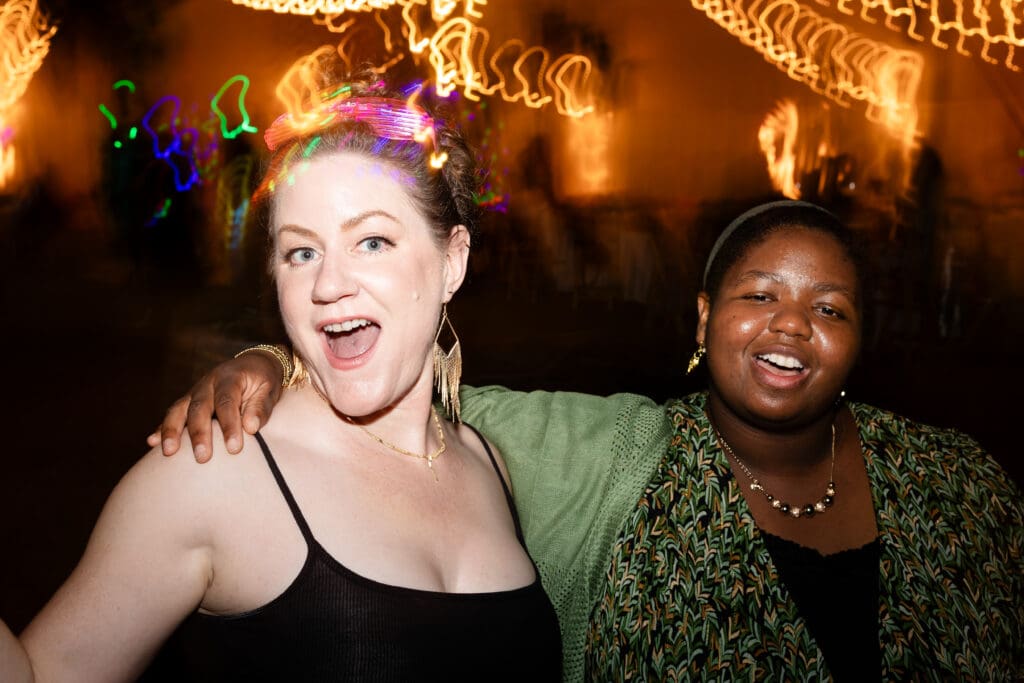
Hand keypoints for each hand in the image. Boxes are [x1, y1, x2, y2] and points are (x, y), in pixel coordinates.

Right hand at [147, 349, 284, 461]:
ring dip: (172, 431)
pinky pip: (172, 413)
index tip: (234, 448)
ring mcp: (195, 391)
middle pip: (199, 408)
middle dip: (199, 434)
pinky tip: (152, 443)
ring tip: (168, 452)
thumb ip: (260, 407)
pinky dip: (162, 428)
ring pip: (179, 409)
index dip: (229, 426)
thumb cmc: (264, 381)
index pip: (227, 403)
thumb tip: (251, 427)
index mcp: (230, 377)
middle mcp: (208, 383)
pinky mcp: (188, 400)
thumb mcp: (269, 389)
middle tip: (202, 458)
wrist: (253, 364)